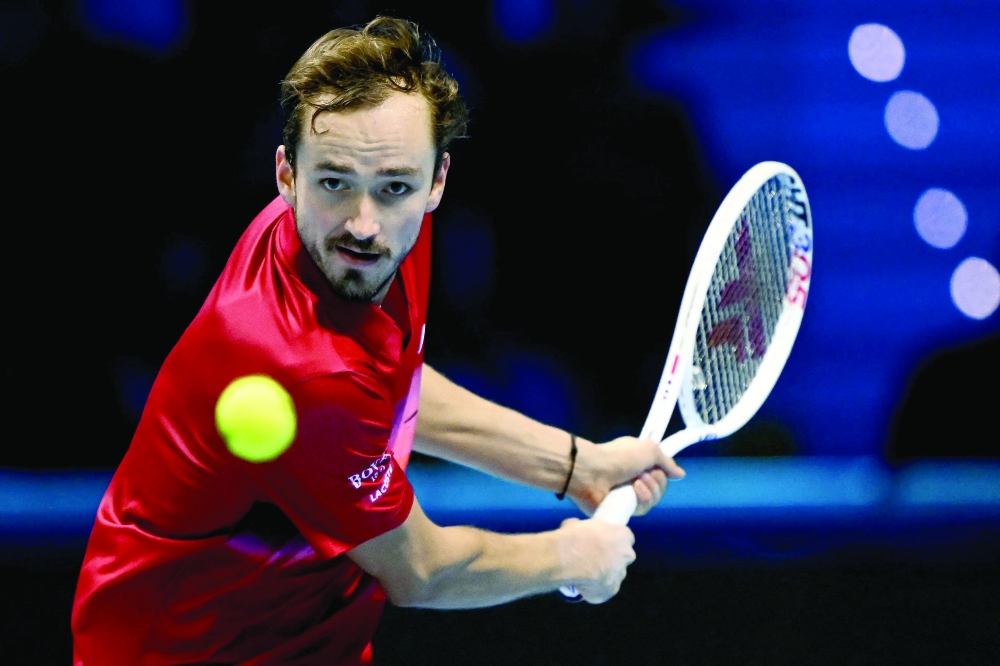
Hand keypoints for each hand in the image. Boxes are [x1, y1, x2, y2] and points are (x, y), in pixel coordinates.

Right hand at [556, 517, 634, 603]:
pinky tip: (582, 586)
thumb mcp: (576, 523)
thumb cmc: (575, 536)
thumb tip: (574, 528)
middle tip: (594, 558)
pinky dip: (595, 590)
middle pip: (623, 558)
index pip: (625, 537)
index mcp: (622, 535)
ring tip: (585, 574)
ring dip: (604, 575)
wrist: (569, 558)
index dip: (613, 540)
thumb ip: (582, 528)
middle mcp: (626, 556)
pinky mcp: (610, 591)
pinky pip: (604, 591)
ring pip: (615, 576)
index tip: (601, 542)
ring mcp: (620, 575)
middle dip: (612, 559)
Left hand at [569, 436, 684, 516]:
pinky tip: (634, 492)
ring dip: (650, 489)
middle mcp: (634, 480)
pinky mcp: (623, 510)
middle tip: (643, 474)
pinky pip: (642, 510)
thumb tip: (680, 474)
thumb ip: (666, 461)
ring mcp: (628, 496)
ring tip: (636, 482)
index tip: (658, 468)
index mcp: (638, 464)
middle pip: (660, 489)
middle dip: (657, 481)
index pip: (661, 474)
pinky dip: (642, 500)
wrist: (592, 471)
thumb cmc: (618, 456)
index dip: (663, 472)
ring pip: (653, 500)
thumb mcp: (648, 449)